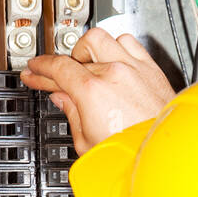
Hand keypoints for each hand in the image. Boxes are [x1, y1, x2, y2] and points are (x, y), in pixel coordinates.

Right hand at [21, 28, 175, 154]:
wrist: (164, 157)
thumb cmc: (132, 154)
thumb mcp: (87, 143)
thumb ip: (72, 114)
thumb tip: (63, 99)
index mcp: (92, 91)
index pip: (57, 68)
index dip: (40, 69)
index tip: (33, 71)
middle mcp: (113, 73)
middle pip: (75, 57)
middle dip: (60, 66)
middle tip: (53, 77)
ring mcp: (133, 68)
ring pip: (101, 39)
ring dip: (87, 50)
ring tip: (83, 65)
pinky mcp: (151, 69)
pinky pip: (128, 42)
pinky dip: (115, 46)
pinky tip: (111, 58)